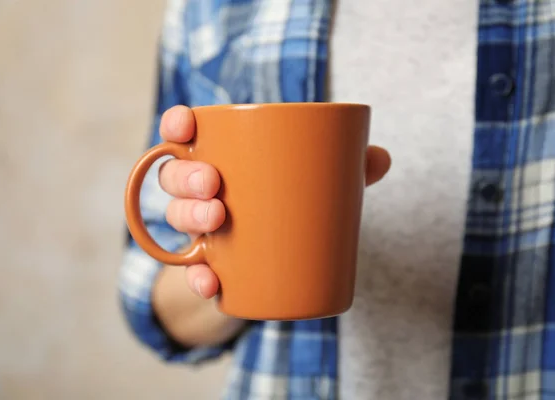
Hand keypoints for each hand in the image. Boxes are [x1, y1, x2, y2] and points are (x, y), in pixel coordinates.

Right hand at [158, 105, 391, 298]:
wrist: (271, 267)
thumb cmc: (287, 208)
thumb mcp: (314, 185)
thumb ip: (344, 167)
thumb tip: (380, 157)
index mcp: (218, 160)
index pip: (183, 135)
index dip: (176, 125)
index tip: (186, 123)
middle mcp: (198, 193)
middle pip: (174, 177)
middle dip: (185, 176)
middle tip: (214, 183)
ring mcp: (198, 231)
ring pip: (175, 218)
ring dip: (187, 216)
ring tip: (217, 219)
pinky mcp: (206, 267)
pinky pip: (189, 272)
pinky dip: (196, 278)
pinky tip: (211, 282)